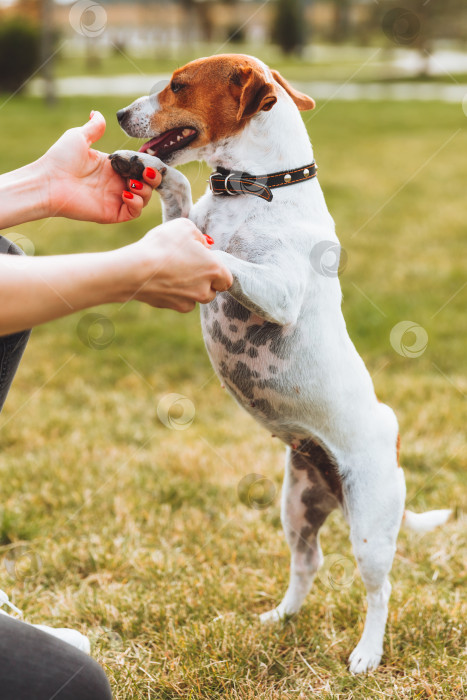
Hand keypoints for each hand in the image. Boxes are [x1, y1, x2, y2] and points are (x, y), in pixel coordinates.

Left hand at [38, 111, 162, 223]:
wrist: (48, 181)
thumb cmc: (60, 158)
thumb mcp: (79, 137)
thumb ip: (94, 127)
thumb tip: (97, 113)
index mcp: (113, 167)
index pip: (140, 166)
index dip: (148, 164)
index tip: (147, 160)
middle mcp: (117, 184)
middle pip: (147, 184)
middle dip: (153, 178)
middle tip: (147, 172)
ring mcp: (115, 199)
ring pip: (144, 199)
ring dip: (145, 191)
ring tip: (132, 183)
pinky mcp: (112, 213)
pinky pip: (134, 212)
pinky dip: (137, 203)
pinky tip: (126, 193)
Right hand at [122, 218, 232, 311]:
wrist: (136, 270)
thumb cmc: (163, 245)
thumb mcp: (185, 227)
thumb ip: (199, 236)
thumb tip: (203, 245)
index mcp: (215, 270)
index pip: (227, 279)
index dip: (218, 271)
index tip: (206, 263)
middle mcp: (206, 289)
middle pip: (212, 290)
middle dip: (205, 281)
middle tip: (189, 267)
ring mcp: (190, 301)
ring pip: (197, 297)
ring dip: (191, 289)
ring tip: (175, 274)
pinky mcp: (174, 307)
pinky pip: (181, 302)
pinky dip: (176, 295)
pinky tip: (165, 283)